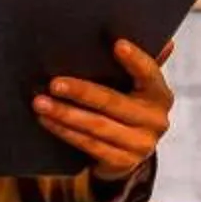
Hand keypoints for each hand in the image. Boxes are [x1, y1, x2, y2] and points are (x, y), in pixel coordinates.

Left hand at [35, 38, 175, 181]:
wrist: (127, 152)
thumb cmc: (126, 106)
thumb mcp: (135, 87)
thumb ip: (138, 65)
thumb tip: (158, 39)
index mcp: (160, 95)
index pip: (150, 73)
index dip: (135, 60)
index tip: (117, 44)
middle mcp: (156, 120)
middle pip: (113, 102)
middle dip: (81, 92)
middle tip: (54, 83)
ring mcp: (141, 145)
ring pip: (97, 126)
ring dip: (65, 114)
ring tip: (41, 103)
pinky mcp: (123, 163)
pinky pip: (89, 145)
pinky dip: (66, 132)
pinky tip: (47, 121)